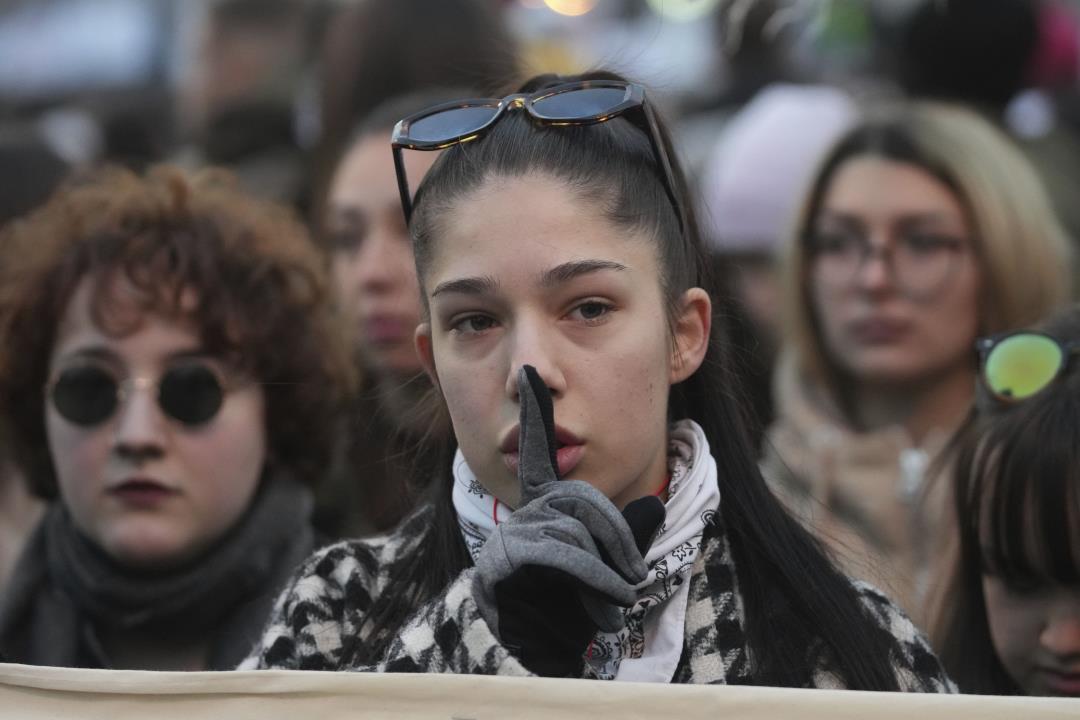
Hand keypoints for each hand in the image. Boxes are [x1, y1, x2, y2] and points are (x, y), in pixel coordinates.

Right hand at [471, 365, 664, 674]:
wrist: (556, 650)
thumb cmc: (587, 599)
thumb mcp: (616, 561)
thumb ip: (630, 532)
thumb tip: (651, 503)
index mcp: (546, 502)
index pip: (540, 450)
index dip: (537, 412)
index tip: (533, 375)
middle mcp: (522, 515)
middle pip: (575, 501)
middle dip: (613, 539)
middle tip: (631, 579)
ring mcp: (507, 543)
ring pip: (568, 535)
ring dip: (605, 574)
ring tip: (615, 602)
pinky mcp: (497, 573)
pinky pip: (557, 560)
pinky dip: (590, 584)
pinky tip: (595, 613)